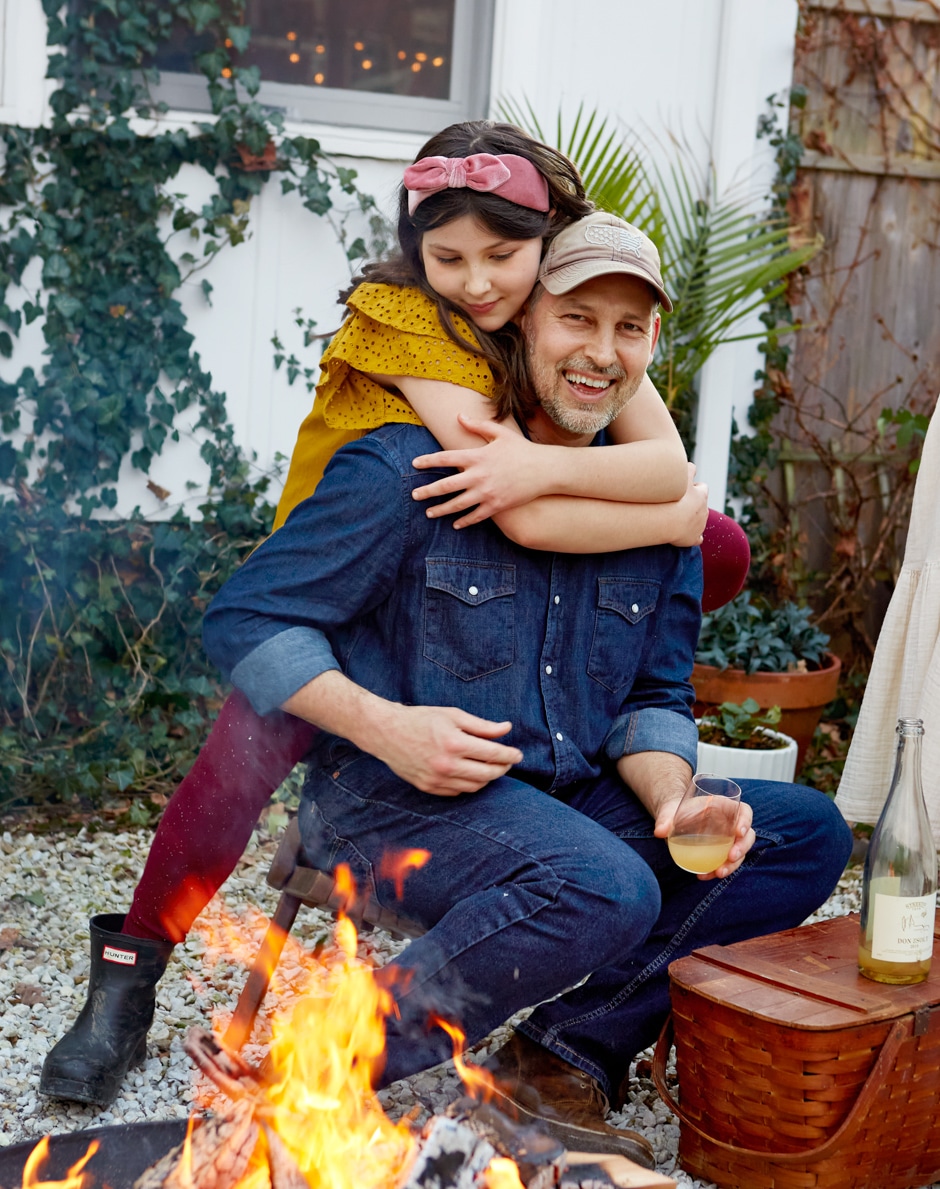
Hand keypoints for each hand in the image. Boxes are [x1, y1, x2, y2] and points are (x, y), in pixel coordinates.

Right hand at [375, 704, 522, 795]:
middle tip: (508, 761)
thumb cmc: (421, 719)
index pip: (493, 754)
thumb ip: (482, 726)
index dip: (510, 755)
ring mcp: (437, 779)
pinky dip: (469, 784)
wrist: (387, 732)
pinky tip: (471, 774)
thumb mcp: (453, 716)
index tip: (518, 754)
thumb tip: (507, 729)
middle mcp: (447, 765)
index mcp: (454, 743)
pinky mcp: (429, 788)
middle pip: (487, 774)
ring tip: (490, 767)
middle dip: (502, 768)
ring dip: (487, 778)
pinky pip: (457, 792)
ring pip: (474, 787)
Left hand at [411, 415, 547, 527]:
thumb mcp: (500, 434)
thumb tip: (459, 416)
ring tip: (428, 513)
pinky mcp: (496, 506)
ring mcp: (487, 493)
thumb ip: (477, 426)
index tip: (415, 464)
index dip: (428, 461)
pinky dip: (464, 521)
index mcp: (477, 456)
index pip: (446, 458)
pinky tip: (455, 524)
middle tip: (414, 495)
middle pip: (446, 486)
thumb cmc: (522, 449)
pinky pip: (475, 516)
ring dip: (441, 510)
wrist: (544, 470)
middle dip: (427, 491)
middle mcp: (478, 476)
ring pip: (457, 505)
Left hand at [653, 794, 754, 878]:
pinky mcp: (721, 852)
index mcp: (724, 807)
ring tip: (719, 873)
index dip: (745, 821)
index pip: (744, 811)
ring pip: (739, 853)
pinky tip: (704, 875)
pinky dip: (717, 870)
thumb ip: (664, 818)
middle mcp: (731, 823)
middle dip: (742, 848)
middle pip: (747, 836)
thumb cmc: (676, 810)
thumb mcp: (670, 810)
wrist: (673, 820)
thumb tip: (659, 832)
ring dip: (733, 865)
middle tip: (730, 857)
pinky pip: (725, 863)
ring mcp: (728, 839)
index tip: (739, 832)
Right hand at [669, 464, 708, 546]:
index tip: (687, 486)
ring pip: (700, 520)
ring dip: (693, 518)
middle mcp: (703, 509)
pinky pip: (696, 538)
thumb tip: (683, 459)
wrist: (669, 521)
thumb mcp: (679, 476)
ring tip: (679, 517)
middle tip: (684, 501)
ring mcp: (699, 524)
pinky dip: (693, 537)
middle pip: (703, 504)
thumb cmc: (672, 497)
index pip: (701, 487)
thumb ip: (683, 466)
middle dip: (697, 501)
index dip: (694, 486)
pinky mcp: (693, 538)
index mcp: (701, 495)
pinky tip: (685, 535)